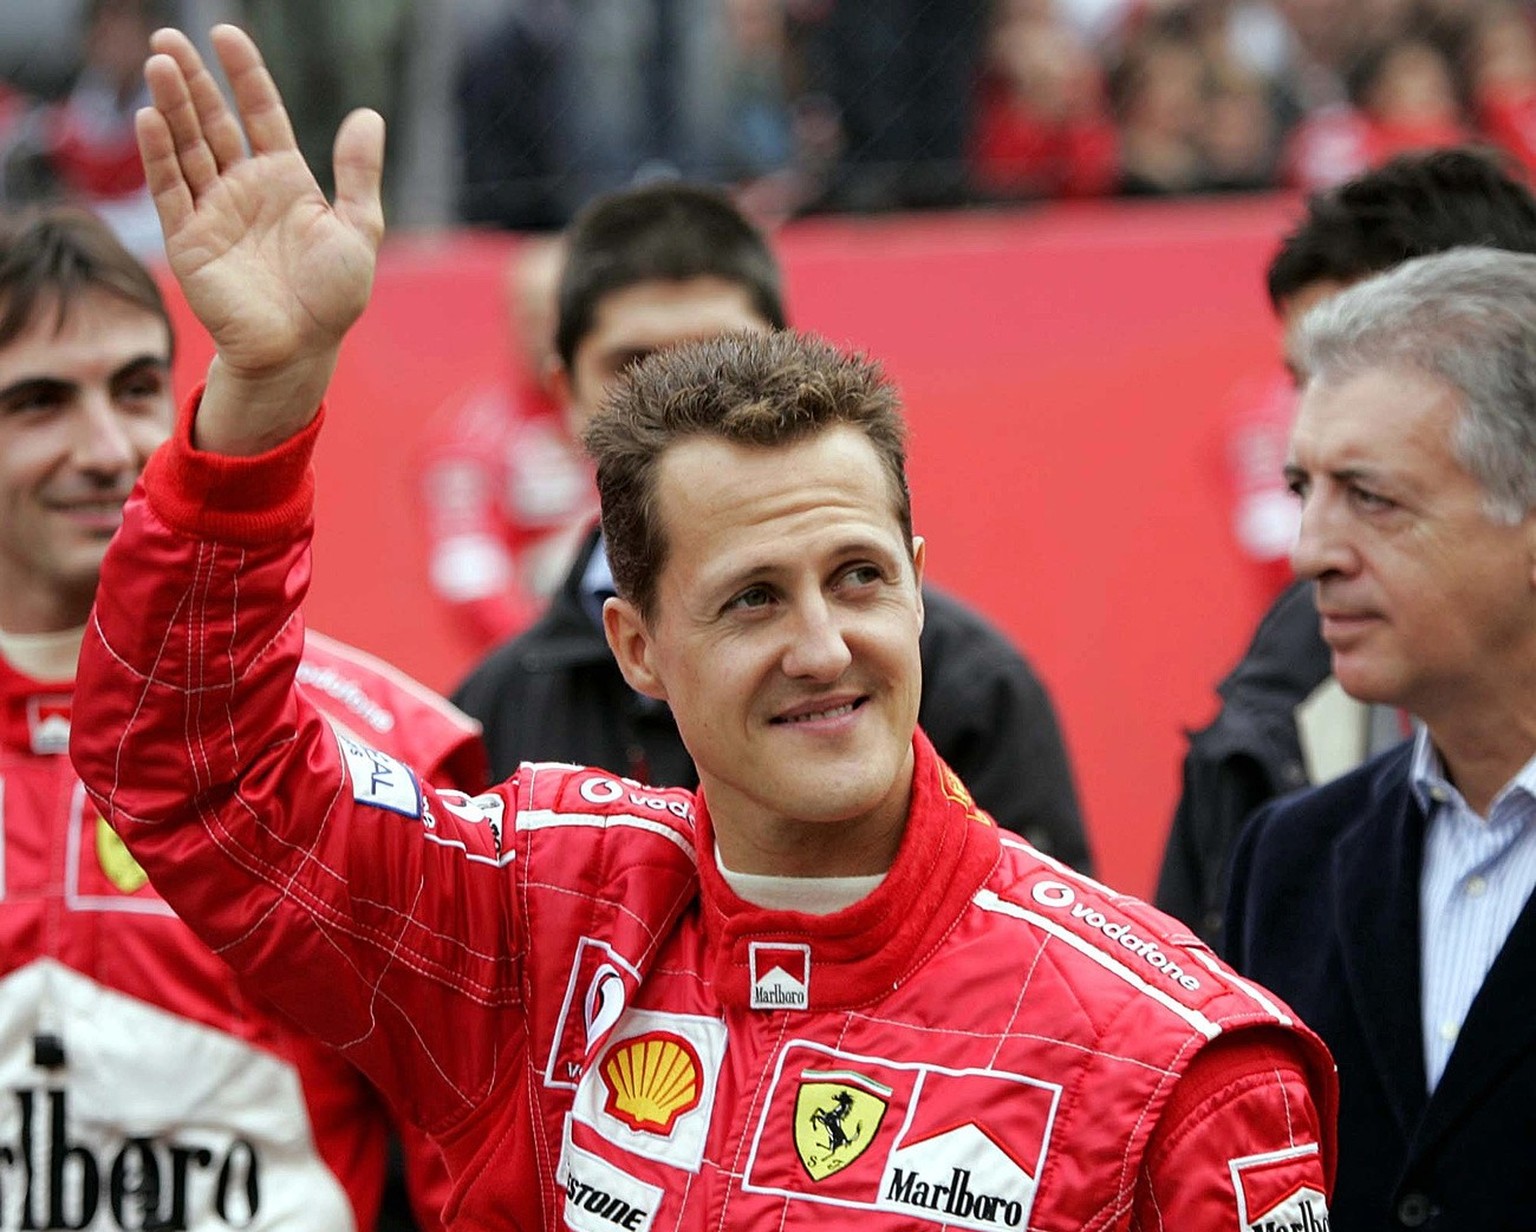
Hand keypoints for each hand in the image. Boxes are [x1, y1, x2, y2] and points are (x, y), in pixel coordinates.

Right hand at [137, 25, 384, 451]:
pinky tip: (150, 118)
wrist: (300, 348)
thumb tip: (367, 115)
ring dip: (171, 106)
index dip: (244, 75)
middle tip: (168, 38)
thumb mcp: (358, 228)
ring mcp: (212, 210)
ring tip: (159, 63)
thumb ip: (358, 173)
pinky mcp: (187, 238)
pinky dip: (159, 154)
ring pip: (186, 146)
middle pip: (212, 121)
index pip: (259, 113)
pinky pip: (170, 188)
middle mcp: (243, 188)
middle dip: (192, 80)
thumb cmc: (333, 297)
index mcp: (285, 180)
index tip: (226, 34)